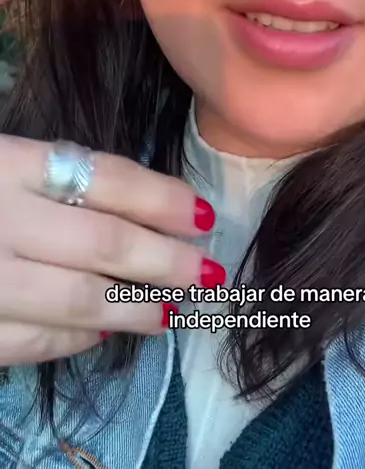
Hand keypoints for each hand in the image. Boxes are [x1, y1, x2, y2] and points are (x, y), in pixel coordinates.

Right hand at [0, 134, 220, 363]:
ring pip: (79, 300)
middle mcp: (3, 222)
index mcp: (12, 166)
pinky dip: (78, 338)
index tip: (204, 217)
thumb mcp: (5, 159)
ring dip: (136, 309)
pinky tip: (106, 329)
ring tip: (173, 310)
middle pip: (105, 243)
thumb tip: (146, 207)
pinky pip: (36, 341)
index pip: (108, 179)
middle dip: (166, 262)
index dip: (164, 200)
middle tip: (207, 274)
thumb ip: (61, 173)